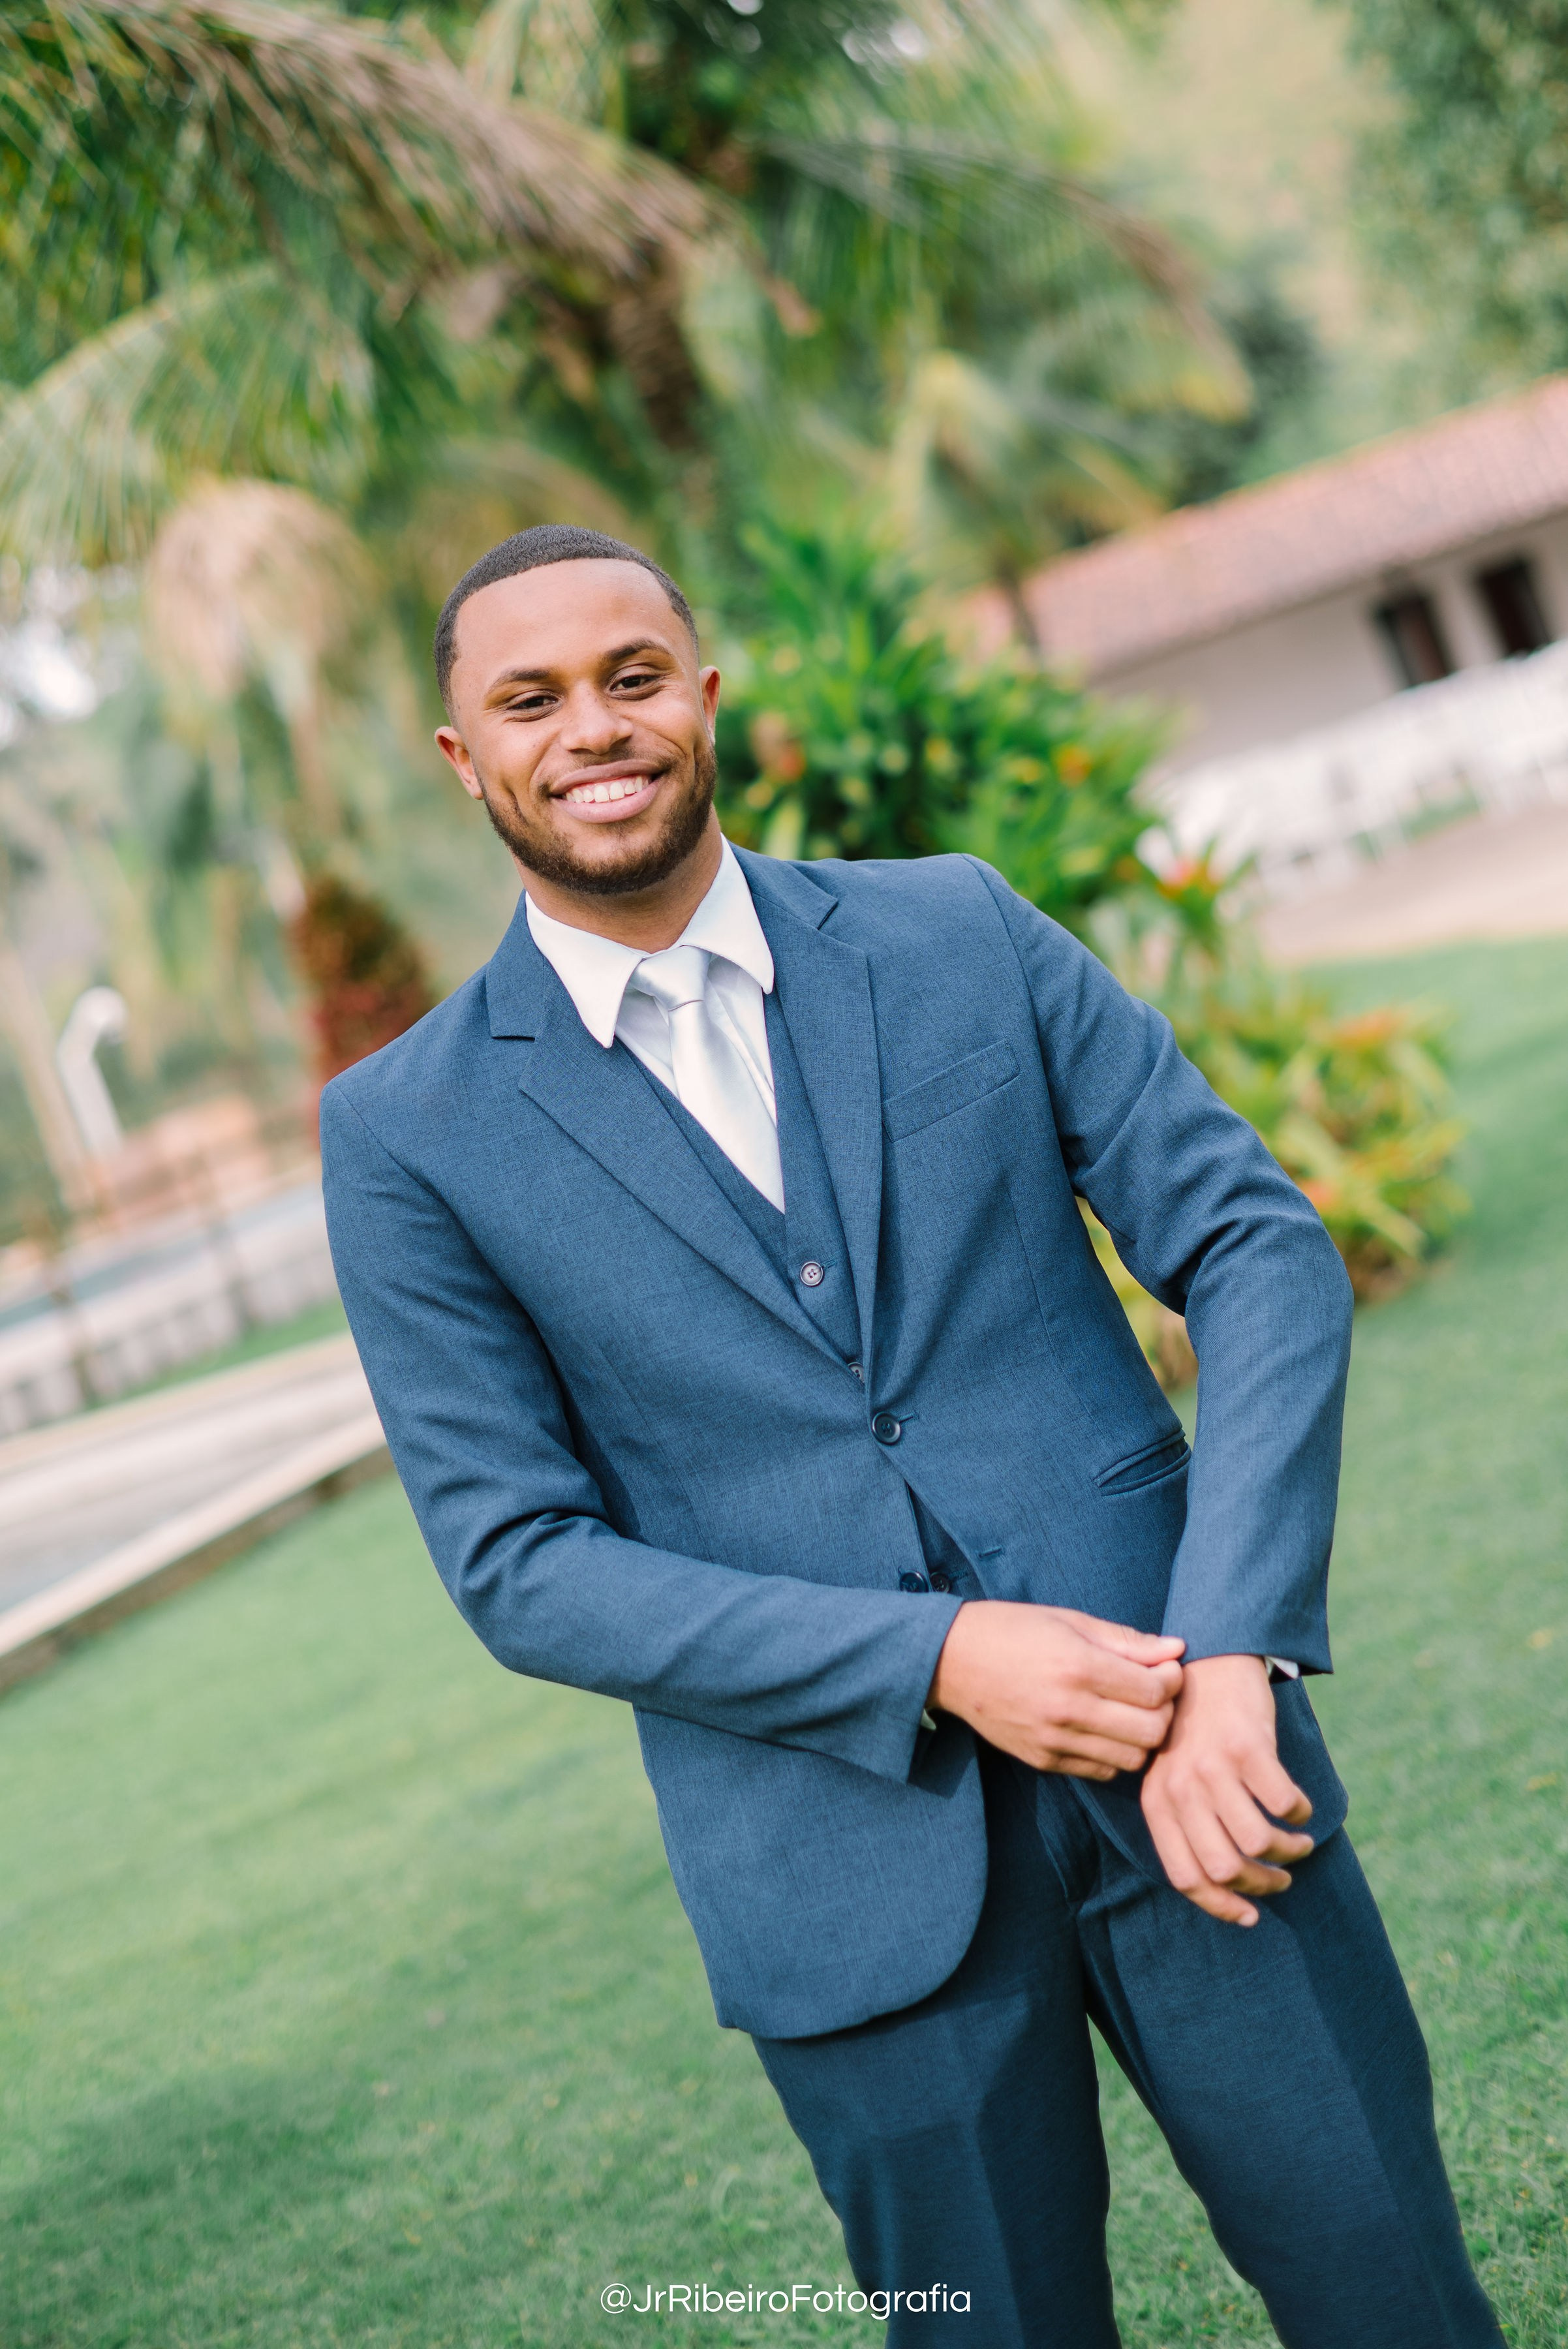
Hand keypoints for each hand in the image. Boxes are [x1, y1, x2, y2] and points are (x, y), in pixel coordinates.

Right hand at [928, 1602, 1184, 1778]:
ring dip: (1141, 1737)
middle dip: (1164, 1711)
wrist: (952, 1660)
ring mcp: (1055, 1740)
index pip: (1155, 1691)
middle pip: (1152, 1731)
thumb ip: (1127, 1640)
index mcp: (1078, 1666)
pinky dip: (1113, 1753)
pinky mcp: (1044, 1760)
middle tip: (1152, 1693)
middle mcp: (1069, 1709)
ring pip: (1132, 1759)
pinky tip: (1102, 1729)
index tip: (1165, 1668)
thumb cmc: (1014, 1630)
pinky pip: (1101, 1771)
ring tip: (1129, 1713)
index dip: (1172, 1679)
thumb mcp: (1071, 1620)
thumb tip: (1177, 1649)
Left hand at [1141, 1654, 1314, 1925]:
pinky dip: (1300, 1815)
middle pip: (1224, 1868)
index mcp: (1158, 1801)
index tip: (1250, 1916)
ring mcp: (1213, 1767)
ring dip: (1288, 1852)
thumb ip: (1189, 1822)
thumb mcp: (1176, 1775)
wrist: (1209, 1662)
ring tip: (1300, 1844)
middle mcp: (1180, 1788)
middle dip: (1262, 1884)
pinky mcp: (1247, 1747)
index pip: (1185, 1876)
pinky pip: (1284, 1804)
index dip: (1221, 1906)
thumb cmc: (1197, 1729)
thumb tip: (1225, 1885)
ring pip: (1257, 1842)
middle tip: (1282, 1878)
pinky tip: (1301, 1808)